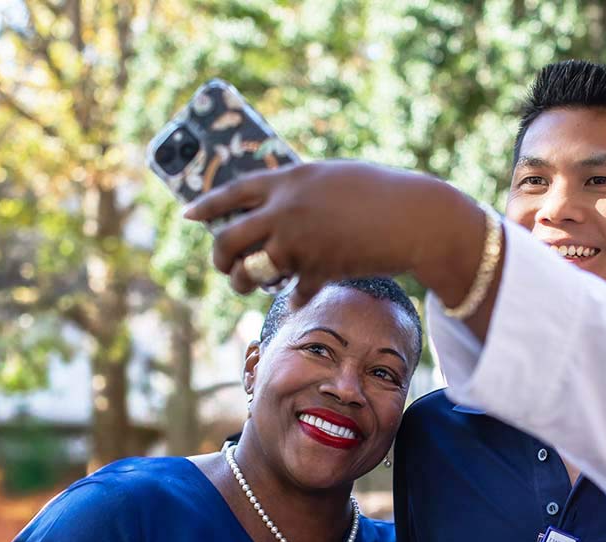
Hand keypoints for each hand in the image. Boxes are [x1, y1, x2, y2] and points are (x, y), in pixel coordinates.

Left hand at [182, 161, 484, 302]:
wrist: (416, 219)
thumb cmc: (383, 194)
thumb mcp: (334, 179)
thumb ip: (302, 190)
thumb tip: (279, 205)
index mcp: (288, 180)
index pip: (232, 192)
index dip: (207, 204)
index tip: (188, 215)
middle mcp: (285, 210)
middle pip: (227, 238)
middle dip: (219, 257)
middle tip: (224, 266)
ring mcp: (299, 242)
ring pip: (250, 271)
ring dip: (245, 282)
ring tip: (249, 284)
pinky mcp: (318, 271)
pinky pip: (293, 292)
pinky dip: (296, 297)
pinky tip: (299, 297)